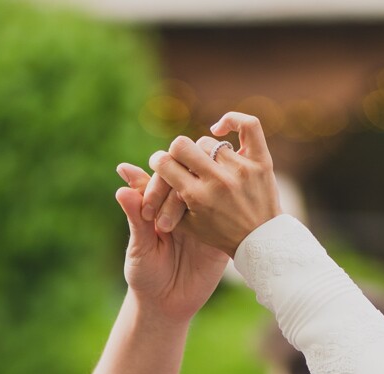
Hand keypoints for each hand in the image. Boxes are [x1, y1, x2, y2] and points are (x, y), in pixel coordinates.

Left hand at [113, 161, 228, 322]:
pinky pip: (226, 218)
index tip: (147, 211)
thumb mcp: (139, 246)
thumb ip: (135, 216)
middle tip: (162, 225)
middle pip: (190, 176)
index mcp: (162, 201)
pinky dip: (220, 215)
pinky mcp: (221, 236)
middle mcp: (185, 205)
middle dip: (176, 191)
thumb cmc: (146, 274)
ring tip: (176, 229)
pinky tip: (211, 223)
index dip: (159, 183)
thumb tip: (123, 182)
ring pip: (208, 191)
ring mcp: (206, 218)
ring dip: (195, 201)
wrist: (166, 305)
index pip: (166, 174)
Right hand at [142, 112, 281, 256]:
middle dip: (176, 153)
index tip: (161, 164)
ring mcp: (242, 169)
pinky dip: (233, 120)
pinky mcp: (262, 161)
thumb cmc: (218, 236)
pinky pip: (248, 124)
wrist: (261, 243)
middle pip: (181, 145)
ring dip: (203, 153)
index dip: (159, 162)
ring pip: (208, 141)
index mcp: (197, 197)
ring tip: (205, 166)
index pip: (165, 163)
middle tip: (179, 161)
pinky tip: (219, 130)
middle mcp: (219, 181)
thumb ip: (154, 197)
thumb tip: (121, 167)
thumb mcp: (183, 223)